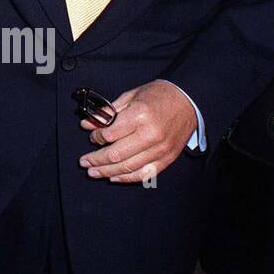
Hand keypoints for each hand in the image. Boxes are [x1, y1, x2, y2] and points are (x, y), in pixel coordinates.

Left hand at [78, 80, 196, 181]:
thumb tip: (87, 124)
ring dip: (107, 172)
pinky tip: (114, 177)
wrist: (189, 100)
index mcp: (140, 115)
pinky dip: (127, 178)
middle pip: (116, 155)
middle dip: (96, 160)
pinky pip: (144, 174)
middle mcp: (150, 134)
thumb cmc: (159, 95)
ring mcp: (160, 149)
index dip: (97, 138)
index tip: (92, 137)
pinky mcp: (167, 159)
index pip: (110, 134)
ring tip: (93, 172)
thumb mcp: (131, 96)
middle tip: (84, 162)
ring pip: (128, 167)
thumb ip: (109, 112)